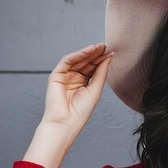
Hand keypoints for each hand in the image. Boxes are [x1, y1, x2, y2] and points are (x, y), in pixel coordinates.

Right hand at [23, 44, 112, 167]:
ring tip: (99, 47)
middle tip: (106, 46)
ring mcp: (65, 76)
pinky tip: (88, 51)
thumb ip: (101, 73)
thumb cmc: (81, 110)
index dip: (102, 60)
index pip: (93, 67)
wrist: (66, 122)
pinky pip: (67, 61)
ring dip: (88, 52)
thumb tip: (108, 57)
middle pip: (86, 62)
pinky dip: (78, 55)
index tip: (111, 52)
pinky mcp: (56, 75)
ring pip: (77, 60)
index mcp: (84, 82)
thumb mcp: (95, 89)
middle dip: (96, 54)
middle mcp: (74, 78)